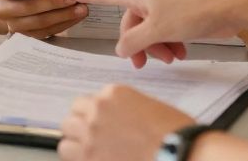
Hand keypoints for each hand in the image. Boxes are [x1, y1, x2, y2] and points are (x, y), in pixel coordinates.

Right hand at [0, 0, 87, 36]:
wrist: (12, 4)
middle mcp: (4, 10)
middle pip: (26, 8)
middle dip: (51, 3)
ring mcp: (15, 25)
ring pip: (39, 23)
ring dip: (62, 16)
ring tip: (80, 8)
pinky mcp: (28, 36)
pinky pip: (47, 32)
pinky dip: (64, 24)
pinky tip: (76, 16)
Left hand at [58, 85, 195, 160]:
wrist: (181, 152)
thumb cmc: (175, 135)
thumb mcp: (149, 109)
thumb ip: (125, 110)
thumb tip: (114, 122)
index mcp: (114, 94)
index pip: (88, 101)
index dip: (92, 115)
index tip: (98, 125)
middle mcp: (98, 110)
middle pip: (73, 116)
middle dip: (80, 127)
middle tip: (90, 139)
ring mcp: (91, 133)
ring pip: (66, 135)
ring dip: (75, 143)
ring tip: (87, 152)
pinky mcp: (89, 155)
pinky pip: (67, 154)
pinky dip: (76, 157)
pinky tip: (89, 159)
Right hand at [71, 0, 237, 67]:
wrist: (228, 8)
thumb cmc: (191, 11)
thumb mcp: (157, 29)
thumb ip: (134, 41)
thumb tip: (120, 49)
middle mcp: (149, 0)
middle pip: (131, 24)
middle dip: (136, 44)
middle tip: (142, 64)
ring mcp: (165, 8)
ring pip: (149, 31)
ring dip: (156, 47)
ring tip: (169, 59)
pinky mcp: (180, 17)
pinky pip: (165, 33)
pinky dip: (169, 44)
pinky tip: (180, 54)